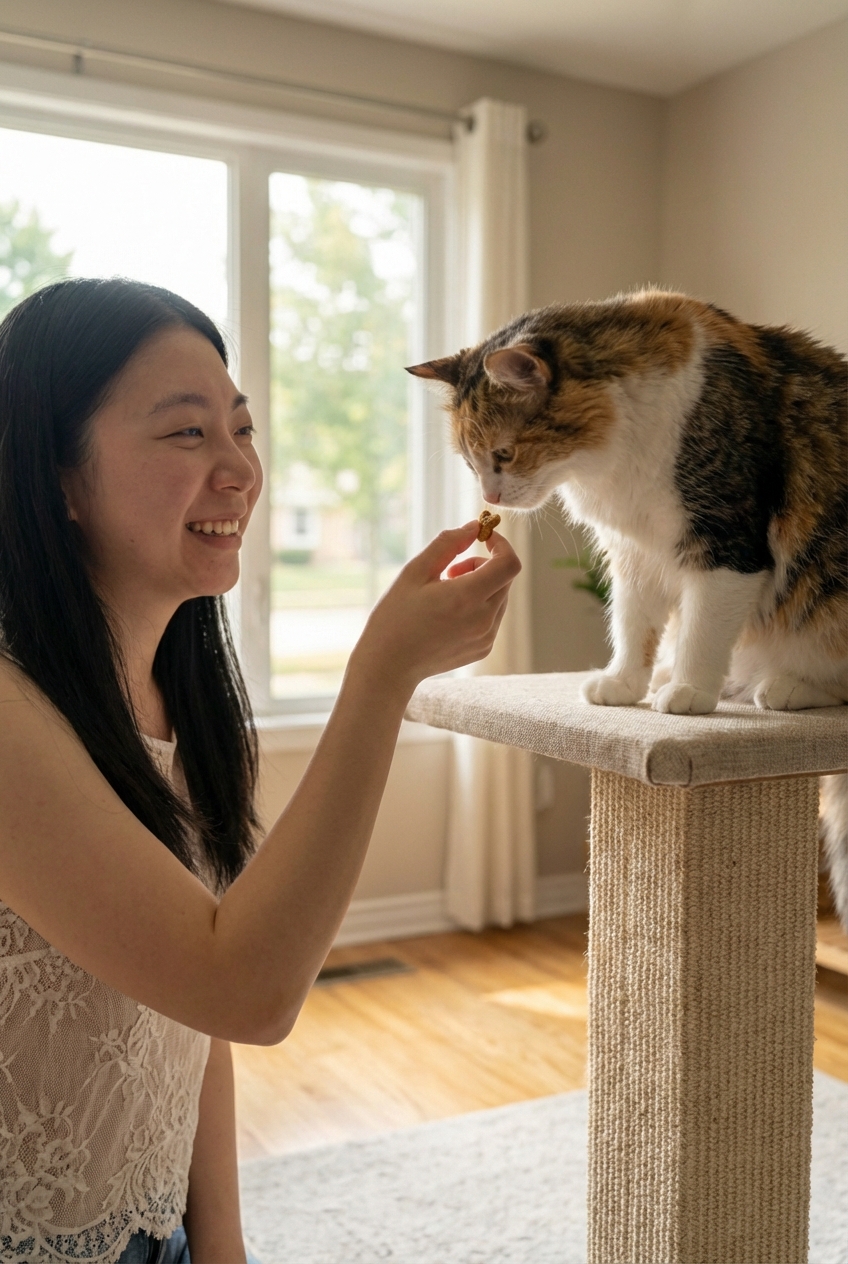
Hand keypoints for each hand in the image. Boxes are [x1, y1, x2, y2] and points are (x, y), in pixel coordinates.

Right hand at [350, 520, 520, 696]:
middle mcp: (484, 619)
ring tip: (446, 593)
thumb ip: (448, 544)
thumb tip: (473, 526)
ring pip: (501, 596)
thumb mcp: (415, 572)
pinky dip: (479, 605)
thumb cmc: (395, 616)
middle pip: (505, 578)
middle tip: (451, 571)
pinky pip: (494, 616)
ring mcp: (486, 637)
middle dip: (484, 564)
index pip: (509, 563)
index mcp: (467, 597)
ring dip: (482, 585)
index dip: (501, 544)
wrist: (388, 666)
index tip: (483, 538)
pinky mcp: (484, 648)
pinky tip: (449, 613)